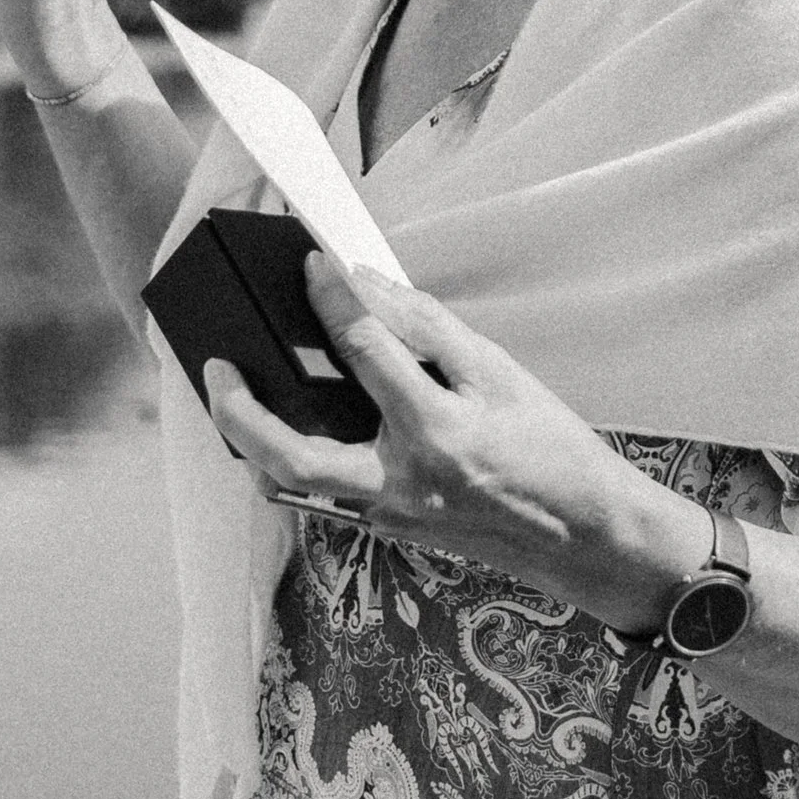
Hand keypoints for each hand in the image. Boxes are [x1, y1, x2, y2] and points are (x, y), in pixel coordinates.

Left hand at [204, 257, 703, 625]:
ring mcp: (389, 515)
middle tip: (215, 364)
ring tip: (235, 396)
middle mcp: (402, 482)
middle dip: (240, 411)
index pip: (365, 350)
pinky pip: (321, 495)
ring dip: (254, 443)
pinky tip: (292, 426)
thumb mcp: (501, 373)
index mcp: (438, 432)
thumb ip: (428, 329)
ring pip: (294, 485)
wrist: (583, 536)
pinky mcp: (388, 531)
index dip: (333, 297)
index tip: (312, 262)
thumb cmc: (551, 449)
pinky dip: (295, 461)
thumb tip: (368, 286)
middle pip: (291, 454)